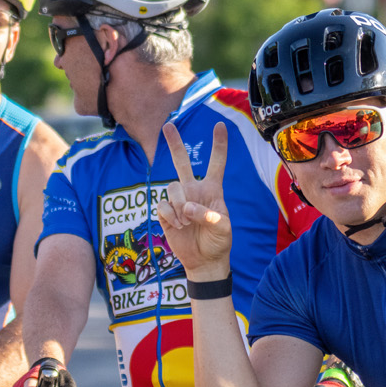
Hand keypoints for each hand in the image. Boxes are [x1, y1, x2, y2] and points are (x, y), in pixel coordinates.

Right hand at [159, 121, 233, 278]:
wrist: (204, 261)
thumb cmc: (218, 242)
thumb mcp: (224, 229)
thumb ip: (210, 216)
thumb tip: (188, 208)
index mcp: (212, 190)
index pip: (216, 163)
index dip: (218, 145)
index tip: (220, 125)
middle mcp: (193, 190)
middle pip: (181, 162)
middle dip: (175, 144)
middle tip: (168, 125)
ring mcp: (178, 201)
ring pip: (172, 187)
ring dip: (179, 203)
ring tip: (186, 221)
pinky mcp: (166, 213)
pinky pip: (162, 204)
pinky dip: (169, 215)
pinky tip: (178, 225)